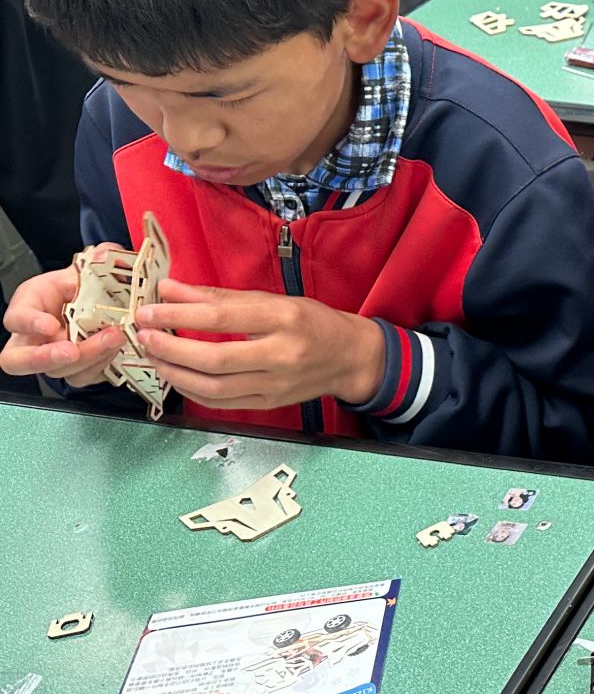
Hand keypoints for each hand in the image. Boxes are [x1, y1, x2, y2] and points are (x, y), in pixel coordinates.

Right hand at [1, 265, 126, 386]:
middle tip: (71, 351)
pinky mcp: (76, 370)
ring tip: (114, 338)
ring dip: (88, 357)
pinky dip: (102, 364)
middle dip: (44, 359)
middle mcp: (33, 339)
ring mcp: (53, 359)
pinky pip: (85, 376)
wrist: (98, 303)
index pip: (15, 319)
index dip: (29, 323)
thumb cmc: (79, 288)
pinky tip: (118, 348)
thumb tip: (104, 254)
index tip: (50, 324)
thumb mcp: (82, 271)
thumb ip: (94, 262)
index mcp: (28, 308)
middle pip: (20, 361)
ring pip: (60, 371)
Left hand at [131, 278, 385, 411]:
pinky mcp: (271, 403)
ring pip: (215, 387)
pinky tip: (178, 377)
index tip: (149, 310)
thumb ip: (220, 297)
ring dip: (176, 373)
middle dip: (171, 348)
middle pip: (215, 358)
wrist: (350, 357)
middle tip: (144, 336)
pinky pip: (223, 403)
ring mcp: (277, 384)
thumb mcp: (273, 299)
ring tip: (155, 357)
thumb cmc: (312, 322)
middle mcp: (282, 354)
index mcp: (284, 318)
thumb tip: (170, 290)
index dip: (178, 315)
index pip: (221, 318)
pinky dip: (193, 391)